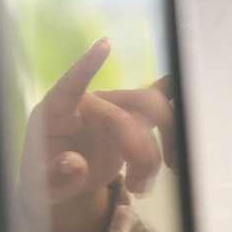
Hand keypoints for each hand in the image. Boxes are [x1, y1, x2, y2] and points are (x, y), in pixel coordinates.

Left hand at [17, 38, 177, 231]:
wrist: (64, 182)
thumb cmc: (48, 178)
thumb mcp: (43, 185)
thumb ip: (57, 175)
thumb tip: (75, 164)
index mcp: (57, 112)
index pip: (71, 83)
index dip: (88, 65)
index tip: (105, 44)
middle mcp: (88, 104)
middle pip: (126, 111)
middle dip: (140, 149)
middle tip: (137, 185)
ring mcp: (113, 109)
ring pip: (151, 113)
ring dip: (156, 152)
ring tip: (142, 186)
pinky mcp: (132, 118)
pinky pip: (160, 101)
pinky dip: (176, 104)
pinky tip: (188, 113)